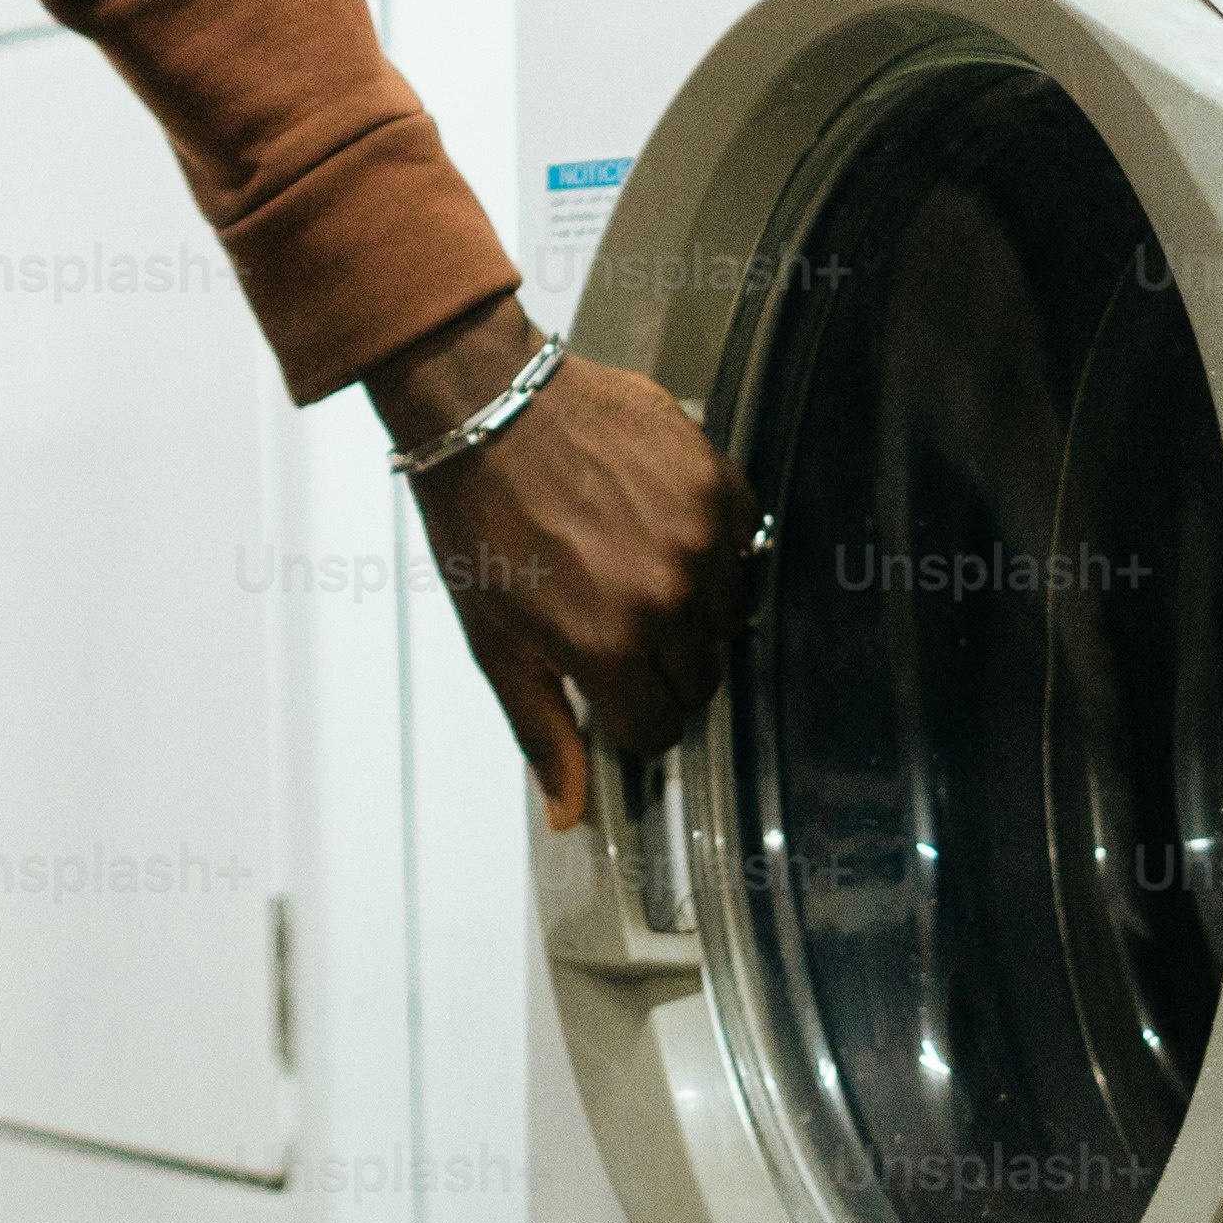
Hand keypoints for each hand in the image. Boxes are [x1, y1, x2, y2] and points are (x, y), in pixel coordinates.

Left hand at [374, 291, 742, 834]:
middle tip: (611, 620)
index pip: (659, 726)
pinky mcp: (718, 485)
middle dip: (657, 665)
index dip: (630, 713)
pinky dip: (709, 545)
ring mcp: (700, 539)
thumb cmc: (481, 523)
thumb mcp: (496, 640)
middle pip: (697, 678)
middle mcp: (668, 599)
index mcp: (610, 647)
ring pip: (724, 617)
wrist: (489, 407)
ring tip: (628, 564)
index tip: (607, 683)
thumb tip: (569, 815)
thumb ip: (542, 729)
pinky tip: (655, 523)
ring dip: (687, 606)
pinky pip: (741, 545)